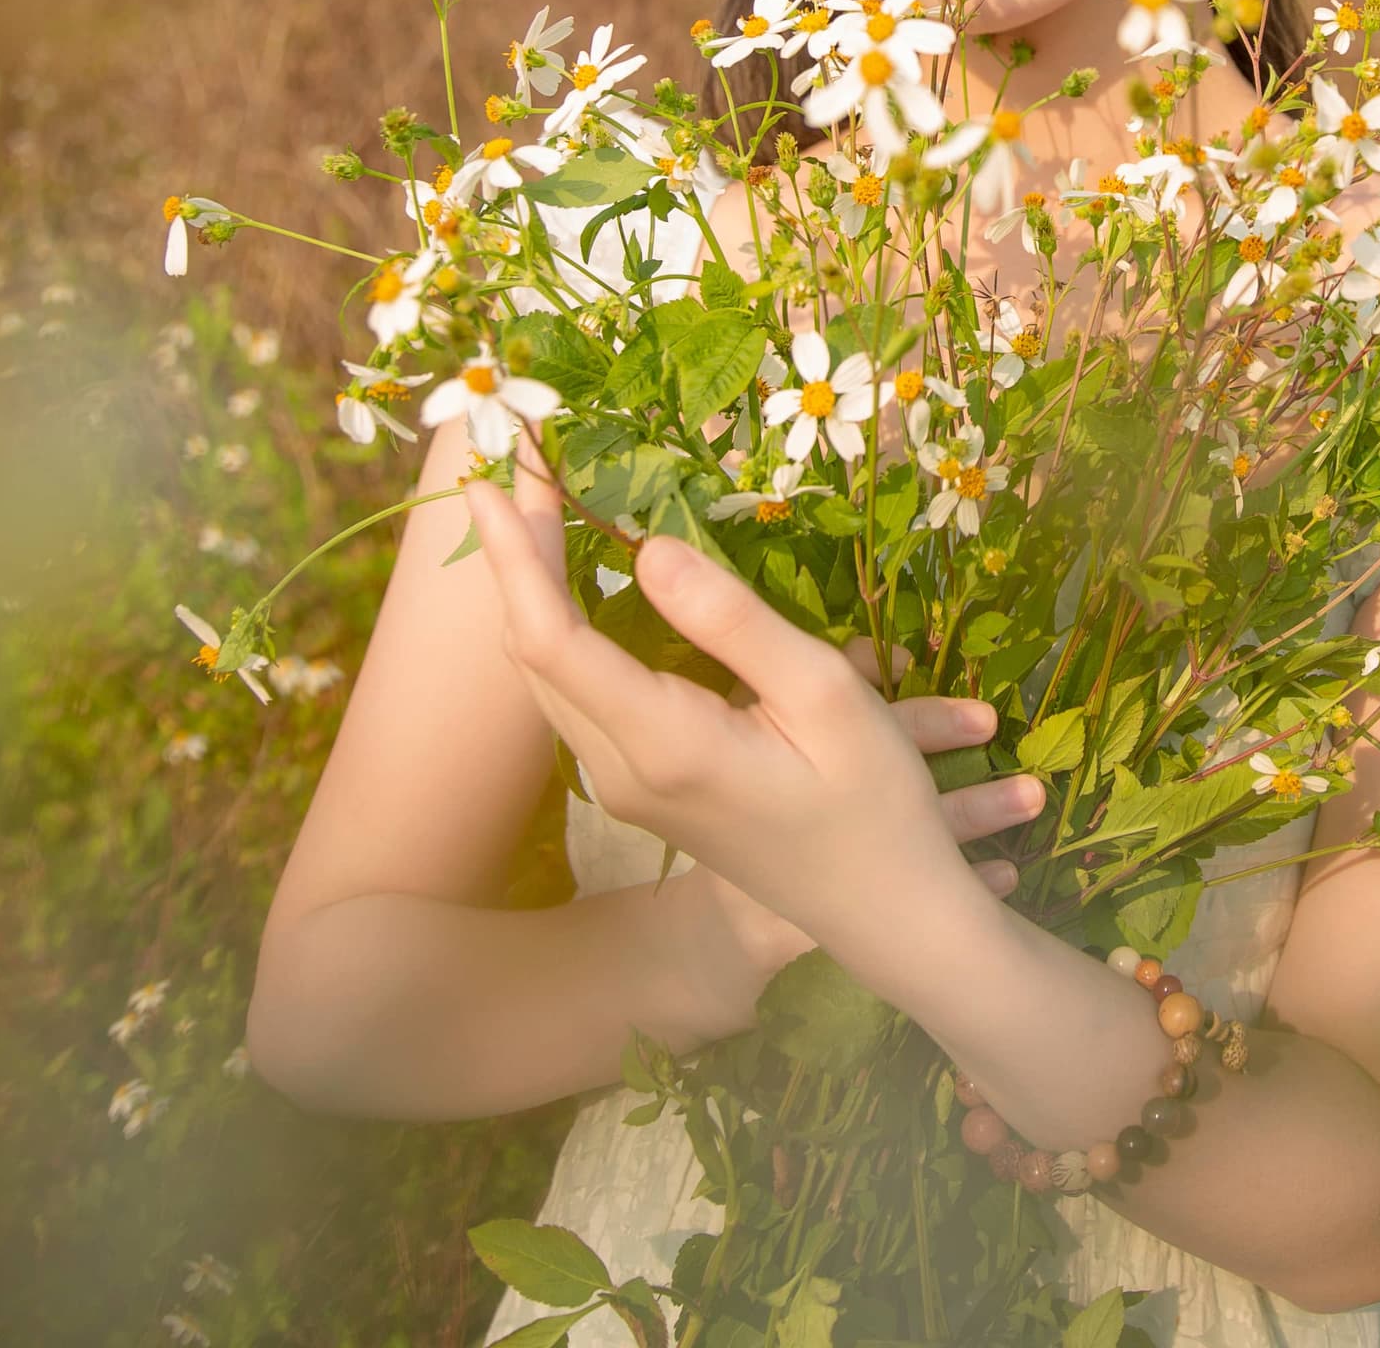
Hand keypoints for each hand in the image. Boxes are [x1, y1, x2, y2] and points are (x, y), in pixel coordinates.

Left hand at [467, 465, 1043, 1002]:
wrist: (884, 914)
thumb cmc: (874, 803)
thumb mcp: (826, 697)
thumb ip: (732, 622)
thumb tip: (650, 547)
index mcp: (664, 744)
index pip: (552, 638)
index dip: (514, 554)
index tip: (495, 476)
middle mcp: (622, 770)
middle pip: (533, 653)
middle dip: (517, 554)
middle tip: (522, 465)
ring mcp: (626, 788)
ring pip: (548, 679)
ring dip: (535, 591)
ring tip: (541, 506)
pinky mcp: (642, 790)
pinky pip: (578, 697)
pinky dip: (564, 629)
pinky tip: (580, 582)